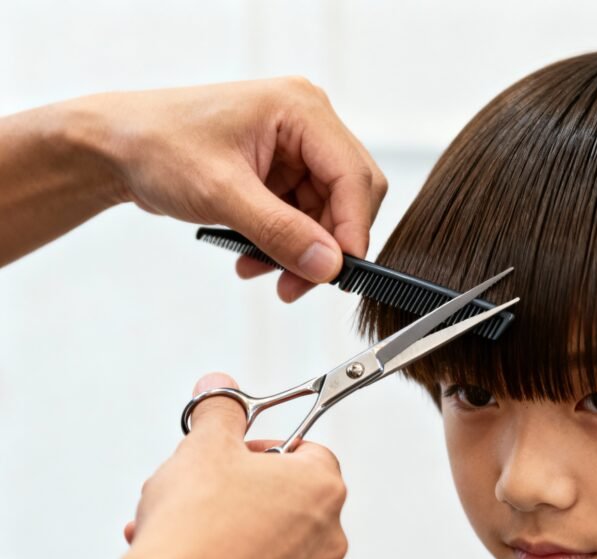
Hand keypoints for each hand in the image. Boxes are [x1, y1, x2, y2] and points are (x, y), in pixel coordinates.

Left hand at [101, 78, 387, 300]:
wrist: (114, 148)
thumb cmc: (157, 146)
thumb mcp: (221, 193)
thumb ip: (280, 232)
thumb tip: (328, 266)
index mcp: (301, 109)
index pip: (353, 175)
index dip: (353, 228)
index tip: (340, 272)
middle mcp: (307, 124)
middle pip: (348, 196)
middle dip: (327, 245)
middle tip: (300, 283)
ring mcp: (296, 149)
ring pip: (327, 214)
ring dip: (302, 251)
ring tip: (265, 274)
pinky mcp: (282, 171)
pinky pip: (303, 217)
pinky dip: (284, 244)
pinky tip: (254, 259)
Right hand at [124, 372, 347, 558]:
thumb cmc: (194, 530)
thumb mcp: (204, 446)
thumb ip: (220, 411)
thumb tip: (220, 389)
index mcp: (322, 488)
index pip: (307, 451)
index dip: (264, 450)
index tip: (233, 455)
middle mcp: (327, 537)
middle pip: (284, 500)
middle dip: (238, 493)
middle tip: (199, 493)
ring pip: (266, 543)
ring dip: (226, 532)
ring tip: (177, 530)